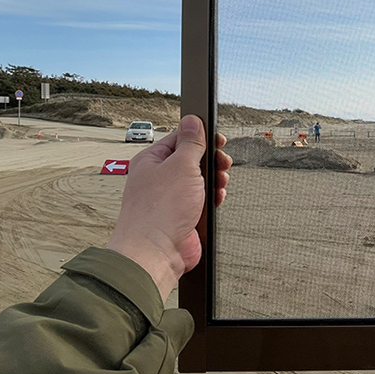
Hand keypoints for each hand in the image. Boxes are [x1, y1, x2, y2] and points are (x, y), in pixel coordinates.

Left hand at [106, 115, 232, 301]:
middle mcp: (160, 177)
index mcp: (153, 160)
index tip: (218, 141)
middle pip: (193, 159)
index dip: (201, 138)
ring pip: (200, 180)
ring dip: (215, 180)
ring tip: (220, 184)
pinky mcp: (182, 215)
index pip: (180, 139)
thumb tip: (192, 120)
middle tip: (221, 164)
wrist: (155, 253)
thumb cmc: (159, 211)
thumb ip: (191, 143)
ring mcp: (171, 197)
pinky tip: (216, 199)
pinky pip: (202, 200)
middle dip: (212, 161)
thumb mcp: (181, 166)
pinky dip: (212, 198)